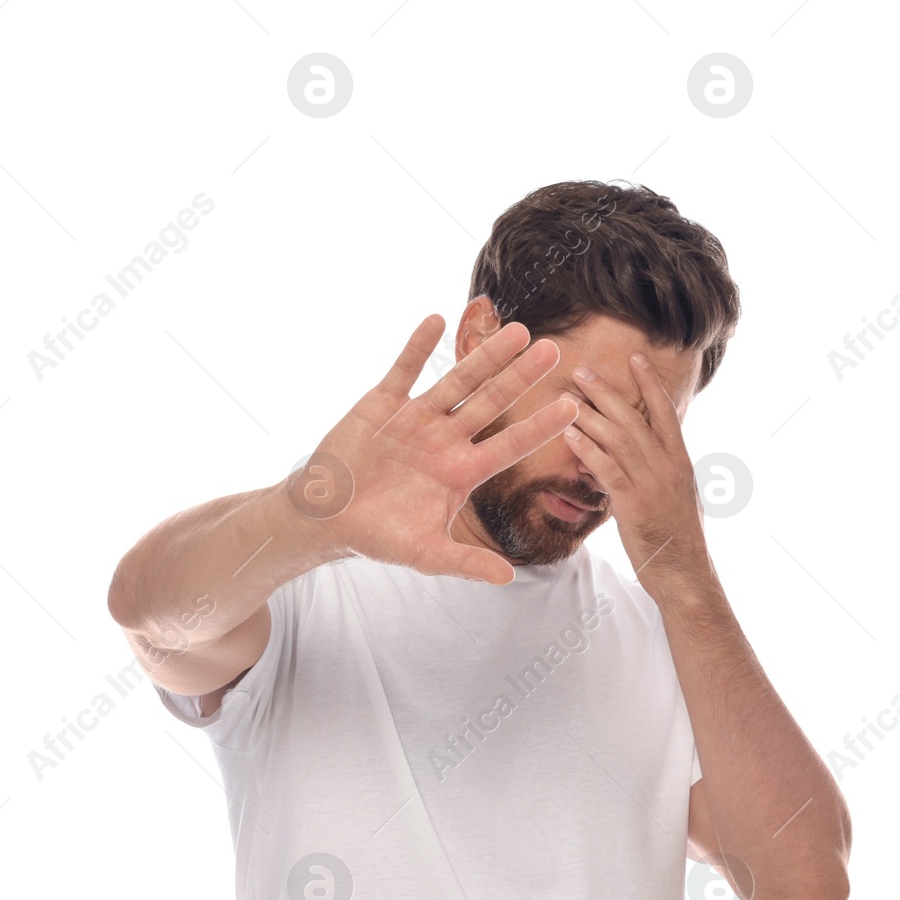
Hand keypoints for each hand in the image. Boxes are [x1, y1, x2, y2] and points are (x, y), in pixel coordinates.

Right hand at [292, 315, 578, 584]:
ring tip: (516, 329)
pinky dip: (417, 347)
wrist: (327, 517)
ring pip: (458, 382)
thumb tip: (508, 578)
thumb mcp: (425, 554)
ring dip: (485, 356)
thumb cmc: (378, 536)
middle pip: (492, 403)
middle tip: (554, 352)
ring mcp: (417, 418)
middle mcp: (446, 439)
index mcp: (462, 471)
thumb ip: (466, 563)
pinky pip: (404, 369)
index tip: (572, 409)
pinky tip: (437, 320)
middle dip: (521, 378)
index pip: (510, 445)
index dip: (539, 427)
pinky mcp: (383, 403)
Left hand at [559, 353, 707, 583]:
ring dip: (591, 413)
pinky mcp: (634, 504)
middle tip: (582, 370)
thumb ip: (658, 472)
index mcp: (680, 461)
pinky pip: (607, 469)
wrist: (686, 575)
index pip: (665, 412)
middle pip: (635, 418)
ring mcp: (652, 484)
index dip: (650, 383)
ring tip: (568, 395)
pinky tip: (569, 435)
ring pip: (619, 438)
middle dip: (607, 391)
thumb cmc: (678, 540)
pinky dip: (588, 449)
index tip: (634, 357)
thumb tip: (639, 456)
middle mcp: (668, 466)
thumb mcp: (677, 497)